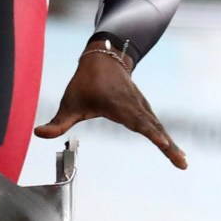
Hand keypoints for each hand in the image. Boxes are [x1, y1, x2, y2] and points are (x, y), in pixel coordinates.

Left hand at [34, 45, 186, 169]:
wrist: (104, 59)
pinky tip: (175, 152)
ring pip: (158, 127)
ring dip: (171, 145)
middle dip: (167, 145)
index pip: (137, 121)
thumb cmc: (85, 83)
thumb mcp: (70, 103)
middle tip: (182, 162)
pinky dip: (166, 138)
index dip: (151, 133)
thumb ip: (57, 122)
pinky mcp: (144, 110)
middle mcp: (134, 106)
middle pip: (154, 128)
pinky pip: (157, 126)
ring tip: (182, 162)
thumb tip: (38, 134)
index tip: (163, 143)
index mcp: (118, 105)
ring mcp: (142, 107)